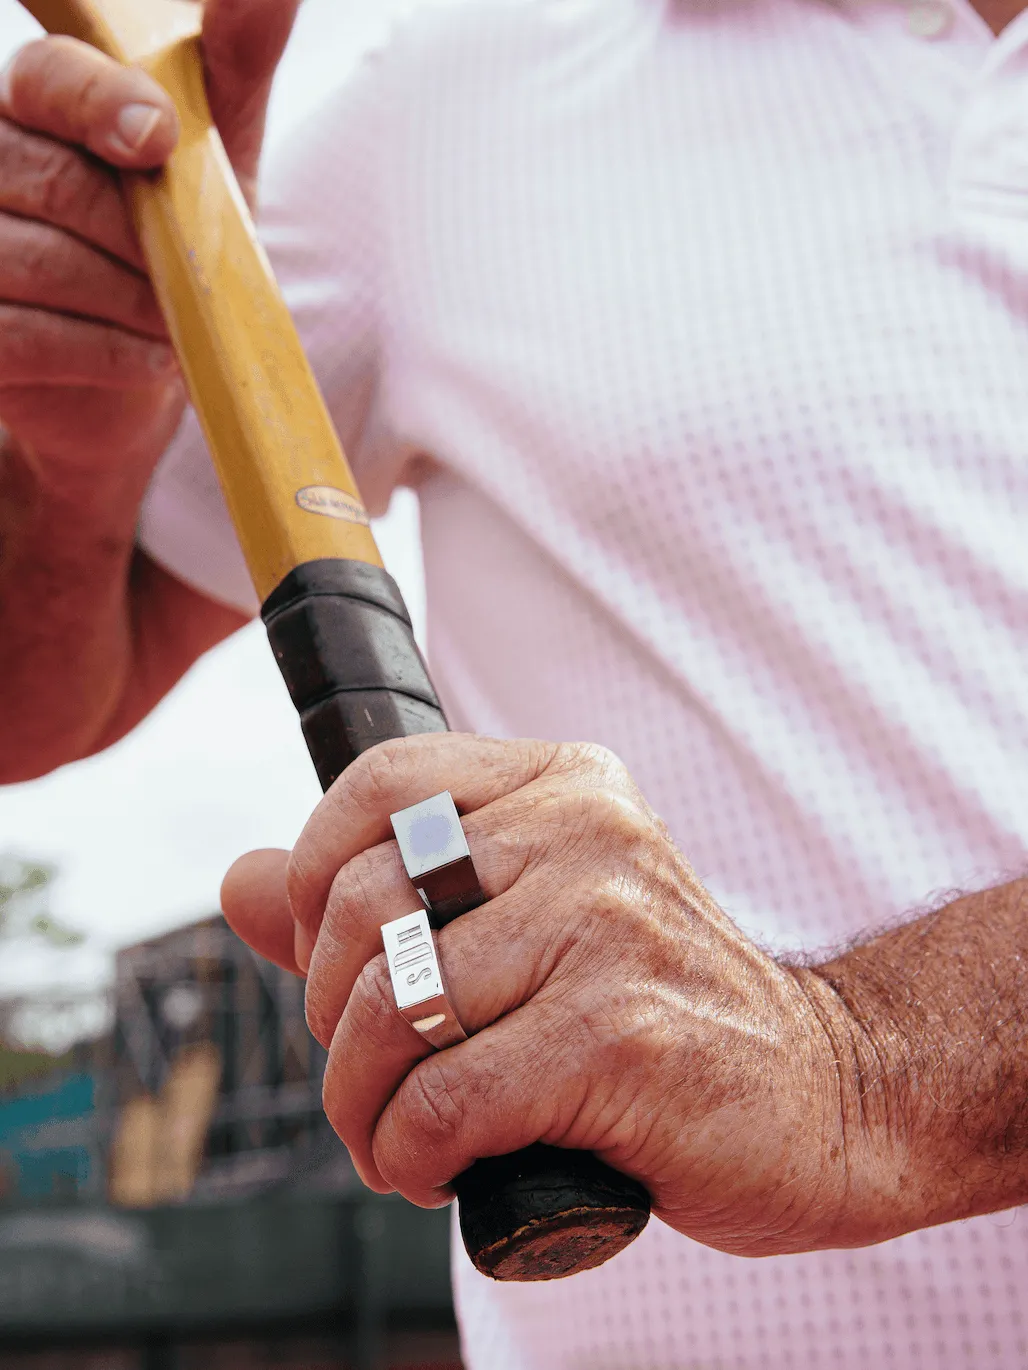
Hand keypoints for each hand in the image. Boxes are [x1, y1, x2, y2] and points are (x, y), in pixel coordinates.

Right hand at [0, 0, 299, 468]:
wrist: (142, 372)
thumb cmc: (180, 251)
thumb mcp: (219, 162)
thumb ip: (232, 70)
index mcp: (38, 106)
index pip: (47, 80)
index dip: (102, 105)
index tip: (158, 142)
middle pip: (48, 177)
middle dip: (139, 236)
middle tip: (188, 274)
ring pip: (35, 260)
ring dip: (130, 301)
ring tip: (173, 321)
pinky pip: (24, 336)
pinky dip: (105, 353)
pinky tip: (149, 358)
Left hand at [223, 734, 895, 1257]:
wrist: (825, 1090)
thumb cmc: (660, 1007)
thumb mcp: (530, 921)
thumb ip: (383, 897)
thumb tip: (241, 879)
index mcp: (564, 784)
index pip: (381, 783)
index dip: (314, 874)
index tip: (333, 963)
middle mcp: (586, 833)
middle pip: (366, 908)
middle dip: (332, 1019)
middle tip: (373, 1076)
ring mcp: (606, 927)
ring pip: (393, 1012)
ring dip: (363, 1106)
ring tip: (398, 1138)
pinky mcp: (618, 1036)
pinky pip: (442, 1101)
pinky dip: (411, 1156)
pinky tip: (442, 1170)